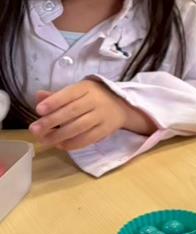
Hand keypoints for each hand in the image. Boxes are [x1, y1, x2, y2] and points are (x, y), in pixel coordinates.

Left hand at [30, 81, 156, 150]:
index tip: (38, 110)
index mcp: (87, 88)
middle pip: (73, 111)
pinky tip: (60, 145)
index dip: (54, 102)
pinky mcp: (107, 129)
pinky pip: (89, 138)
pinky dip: (73, 144)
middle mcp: (96, 100)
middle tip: (34, 129)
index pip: (69, 94)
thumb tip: (39, 96)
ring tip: (44, 140)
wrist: (122, 106)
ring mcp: (103, 116)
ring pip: (80, 127)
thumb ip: (57, 96)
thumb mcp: (78, 92)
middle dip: (52, 121)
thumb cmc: (93, 97)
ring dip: (60, 136)